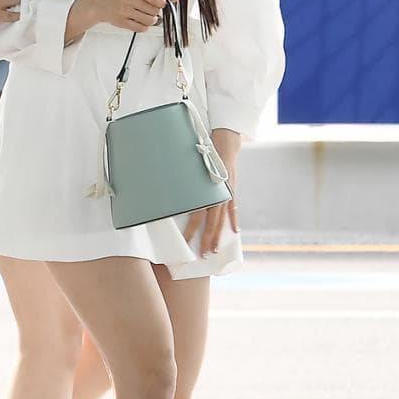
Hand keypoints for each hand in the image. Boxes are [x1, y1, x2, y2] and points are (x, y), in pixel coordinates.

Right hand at [91, 0, 179, 33]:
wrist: (100, 4)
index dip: (161, 3)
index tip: (159, 3)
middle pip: (155, 11)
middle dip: (156, 12)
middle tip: (149, 8)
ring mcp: (124, 11)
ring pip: (150, 21)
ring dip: (151, 20)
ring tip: (144, 14)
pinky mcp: (122, 22)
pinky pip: (142, 28)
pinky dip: (144, 26)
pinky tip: (139, 20)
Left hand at [183, 128, 241, 255]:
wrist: (224, 142)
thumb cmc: (202, 153)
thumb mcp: (188, 166)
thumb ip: (180, 179)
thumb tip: (163, 187)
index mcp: (205, 190)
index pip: (197, 214)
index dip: (192, 229)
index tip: (186, 241)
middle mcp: (217, 194)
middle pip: (211, 222)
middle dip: (207, 240)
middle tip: (203, 255)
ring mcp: (227, 194)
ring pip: (222, 219)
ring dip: (219, 236)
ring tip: (215, 250)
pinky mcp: (232, 190)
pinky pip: (233, 209)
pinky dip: (234, 220)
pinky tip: (235, 232)